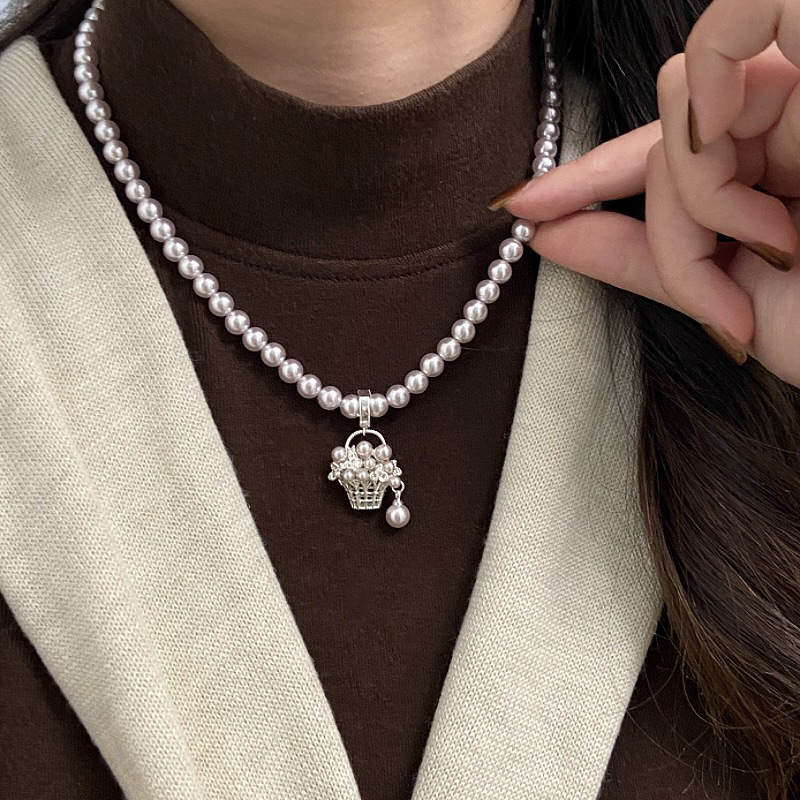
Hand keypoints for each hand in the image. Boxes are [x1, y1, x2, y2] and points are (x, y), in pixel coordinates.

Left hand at [492, 0, 799, 388]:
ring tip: (776, 265)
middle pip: (665, 149)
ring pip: (676, 133)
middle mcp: (782, 136)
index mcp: (762, 179)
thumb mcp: (723, 298)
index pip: (660, 161)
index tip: (522, 208)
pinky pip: (704, 113)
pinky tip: (769, 228)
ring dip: (696, 218)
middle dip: (672, 228)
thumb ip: (641, 257)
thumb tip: (545, 232)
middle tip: (718, 300)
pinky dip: (708, 185)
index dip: (587, 178)